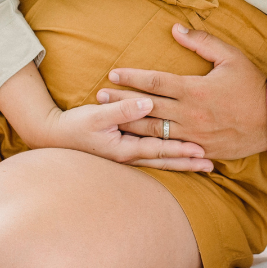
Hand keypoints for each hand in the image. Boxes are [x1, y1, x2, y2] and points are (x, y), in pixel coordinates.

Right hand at [39, 97, 214, 171]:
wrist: (54, 136)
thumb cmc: (75, 124)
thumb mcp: (98, 115)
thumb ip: (124, 109)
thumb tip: (149, 102)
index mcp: (125, 149)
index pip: (159, 150)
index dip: (180, 150)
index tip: (201, 150)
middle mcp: (129, 156)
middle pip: (165, 161)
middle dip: (188, 163)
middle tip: (212, 164)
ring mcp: (128, 157)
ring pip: (161, 162)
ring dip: (183, 163)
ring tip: (205, 165)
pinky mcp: (126, 152)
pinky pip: (153, 157)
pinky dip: (170, 159)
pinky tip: (183, 159)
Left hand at [98, 24, 266, 159]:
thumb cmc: (252, 86)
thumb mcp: (231, 57)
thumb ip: (202, 42)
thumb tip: (175, 29)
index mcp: (195, 89)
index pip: (155, 82)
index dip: (132, 77)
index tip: (113, 73)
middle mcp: (189, 114)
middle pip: (146, 107)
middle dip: (121, 100)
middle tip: (99, 95)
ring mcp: (192, 135)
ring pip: (152, 131)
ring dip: (128, 123)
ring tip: (109, 117)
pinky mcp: (198, 150)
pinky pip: (167, 148)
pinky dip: (148, 145)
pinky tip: (133, 142)